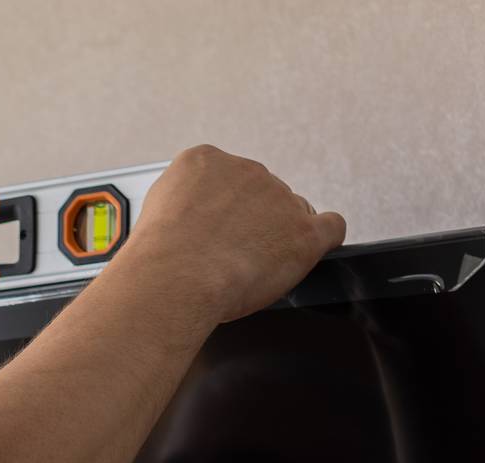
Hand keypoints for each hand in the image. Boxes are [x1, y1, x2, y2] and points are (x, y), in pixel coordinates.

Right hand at [119, 145, 346, 325]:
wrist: (173, 280)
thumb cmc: (159, 260)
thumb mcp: (153, 212)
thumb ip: (184, 205)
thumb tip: (194, 219)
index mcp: (205, 161)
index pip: (227, 181)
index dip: (222, 211)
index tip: (212, 233)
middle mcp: (246, 171)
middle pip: (262, 195)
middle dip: (250, 225)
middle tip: (226, 257)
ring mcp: (279, 199)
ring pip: (290, 214)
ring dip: (276, 237)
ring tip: (246, 269)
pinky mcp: (303, 232)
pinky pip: (331, 226)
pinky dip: (323, 238)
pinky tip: (308, 251)